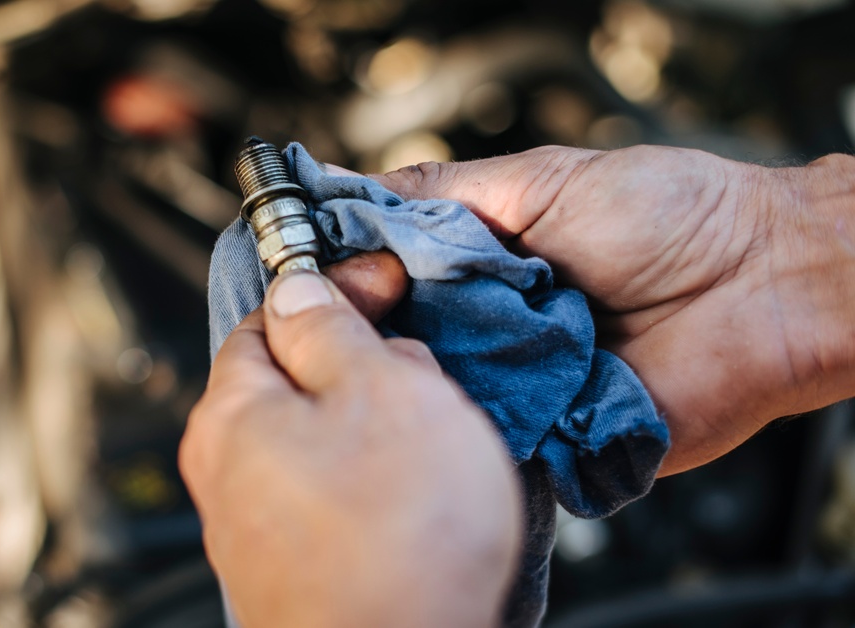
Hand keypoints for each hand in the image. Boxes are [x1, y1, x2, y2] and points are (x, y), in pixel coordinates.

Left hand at [180, 256, 520, 627]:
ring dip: (380, 430)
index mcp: (230, 416)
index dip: (331, 290)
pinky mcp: (296, 573)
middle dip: (364, 367)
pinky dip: (378, 486)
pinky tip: (420, 502)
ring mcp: (258, 531)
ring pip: (323, 444)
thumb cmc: (392, 542)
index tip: (384, 284)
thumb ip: (333, 329)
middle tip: (423, 376)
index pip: (266, 319)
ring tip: (435, 446)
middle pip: (296, 383)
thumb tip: (303, 289)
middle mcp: (227, 475)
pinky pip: (337, 501)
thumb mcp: (379, 390)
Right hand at [369, 147, 854, 474]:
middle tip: (359, 317)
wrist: (766, 282)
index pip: (385, 279)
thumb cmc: (668, 215)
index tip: (310, 271)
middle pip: (396, 342)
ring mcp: (516, 389)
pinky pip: (486, 445)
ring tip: (410, 358)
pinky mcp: (550, 442)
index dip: (348, 277)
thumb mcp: (538, 180)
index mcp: (479, 266)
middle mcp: (488, 331)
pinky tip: (451, 407)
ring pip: (432, 397)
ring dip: (417, 378)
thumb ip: (441, 194)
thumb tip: (344, 199)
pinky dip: (466, 429)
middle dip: (372, 331)